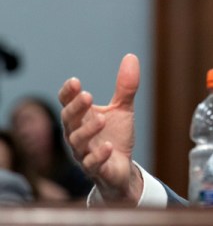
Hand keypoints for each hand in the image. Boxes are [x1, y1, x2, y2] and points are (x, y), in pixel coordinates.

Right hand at [58, 53, 143, 203]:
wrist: (122, 168)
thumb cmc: (115, 136)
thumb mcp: (122, 109)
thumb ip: (125, 87)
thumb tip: (130, 56)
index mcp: (81, 118)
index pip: (67, 104)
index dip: (68, 94)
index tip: (74, 81)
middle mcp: (77, 134)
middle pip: (69, 120)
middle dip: (76, 108)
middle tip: (87, 96)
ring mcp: (84, 153)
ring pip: (78, 142)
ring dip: (88, 130)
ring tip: (101, 119)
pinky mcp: (96, 169)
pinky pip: (92, 164)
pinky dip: (98, 155)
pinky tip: (108, 146)